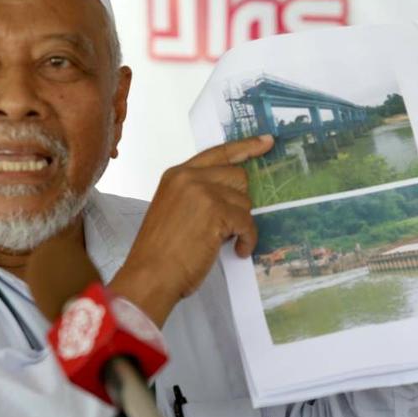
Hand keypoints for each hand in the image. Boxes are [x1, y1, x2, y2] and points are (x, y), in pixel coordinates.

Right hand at [109, 134, 274, 326]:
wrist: (150, 275)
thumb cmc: (159, 252)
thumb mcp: (173, 210)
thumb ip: (197, 195)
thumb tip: (232, 196)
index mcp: (177, 175)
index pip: (217, 153)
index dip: (245, 147)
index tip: (266, 142)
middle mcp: (189, 177)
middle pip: (237, 176)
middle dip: (239, 202)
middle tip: (228, 225)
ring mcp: (203, 192)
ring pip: (244, 201)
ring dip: (240, 224)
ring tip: (224, 242)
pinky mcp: (216, 212)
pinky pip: (247, 222)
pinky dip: (247, 239)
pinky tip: (237, 250)